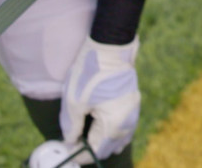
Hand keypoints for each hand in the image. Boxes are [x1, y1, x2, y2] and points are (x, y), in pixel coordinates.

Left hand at [61, 37, 140, 161]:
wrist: (111, 46)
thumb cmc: (90, 72)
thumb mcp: (74, 101)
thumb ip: (71, 126)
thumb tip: (70, 142)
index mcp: (113, 124)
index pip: (96, 150)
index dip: (81, 154)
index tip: (68, 150)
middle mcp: (127, 122)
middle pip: (109, 147)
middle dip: (93, 149)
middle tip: (75, 144)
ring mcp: (133, 112)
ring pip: (120, 138)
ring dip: (104, 141)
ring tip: (87, 137)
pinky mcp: (133, 102)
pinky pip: (125, 126)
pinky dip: (114, 131)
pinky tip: (102, 126)